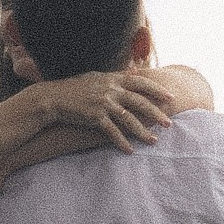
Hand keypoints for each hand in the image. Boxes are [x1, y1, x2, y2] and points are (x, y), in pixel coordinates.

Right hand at [41, 70, 176, 151]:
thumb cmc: (75, 88)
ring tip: (154, 141)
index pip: (141, 82)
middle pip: (139, 102)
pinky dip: (122, 142)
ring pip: (129, 119)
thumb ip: (118, 76)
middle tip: (169, 124)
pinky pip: (112, 132)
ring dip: (143, 132)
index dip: (157, 90)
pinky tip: (130, 151)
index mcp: (113, 79)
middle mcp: (110, 90)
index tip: (170, 97)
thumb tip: (136, 72)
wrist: (53, 98)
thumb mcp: (97, 77)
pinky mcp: (94, 117)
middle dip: (156, 113)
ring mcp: (103, 104)